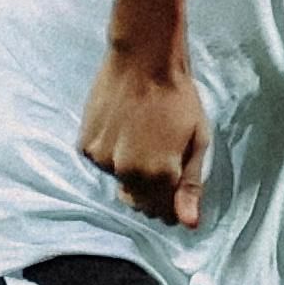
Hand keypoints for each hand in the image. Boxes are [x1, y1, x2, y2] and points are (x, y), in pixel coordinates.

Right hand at [80, 51, 210, 227]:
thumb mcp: (197, 141)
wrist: (143, 59)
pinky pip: (101, 163)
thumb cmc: (178, 97)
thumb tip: (188, 224)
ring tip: (141, 137)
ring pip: (119, 181)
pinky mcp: (86, 146)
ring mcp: (103, 161)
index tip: (175, 199)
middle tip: (159, 161)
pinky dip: (110, 155)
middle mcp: (128, 173)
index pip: (163, 210)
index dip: (171, 207)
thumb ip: (190, 186)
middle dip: (151, 191)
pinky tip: (122, 130)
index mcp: (160, 175)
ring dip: (129, 171)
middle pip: (138, 201)